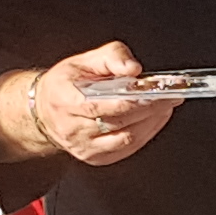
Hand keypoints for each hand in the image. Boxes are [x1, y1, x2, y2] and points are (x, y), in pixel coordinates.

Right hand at [11, 43, 176, 166]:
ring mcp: (84, 147)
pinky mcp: (96, 158)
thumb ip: (113, 57)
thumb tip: (133, 68)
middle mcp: (73, 128)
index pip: (105, 105)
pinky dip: (146, 134)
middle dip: (150, 109)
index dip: (133, 100)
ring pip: (126, 139)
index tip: (155, 91)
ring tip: (166, 106)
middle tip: (171, 95)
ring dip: (151, 123)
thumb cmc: (66, 85)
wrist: (44, 111)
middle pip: (120, 122)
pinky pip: (126, 149)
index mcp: (67, 100)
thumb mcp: (85, 60)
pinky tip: (155, 119)